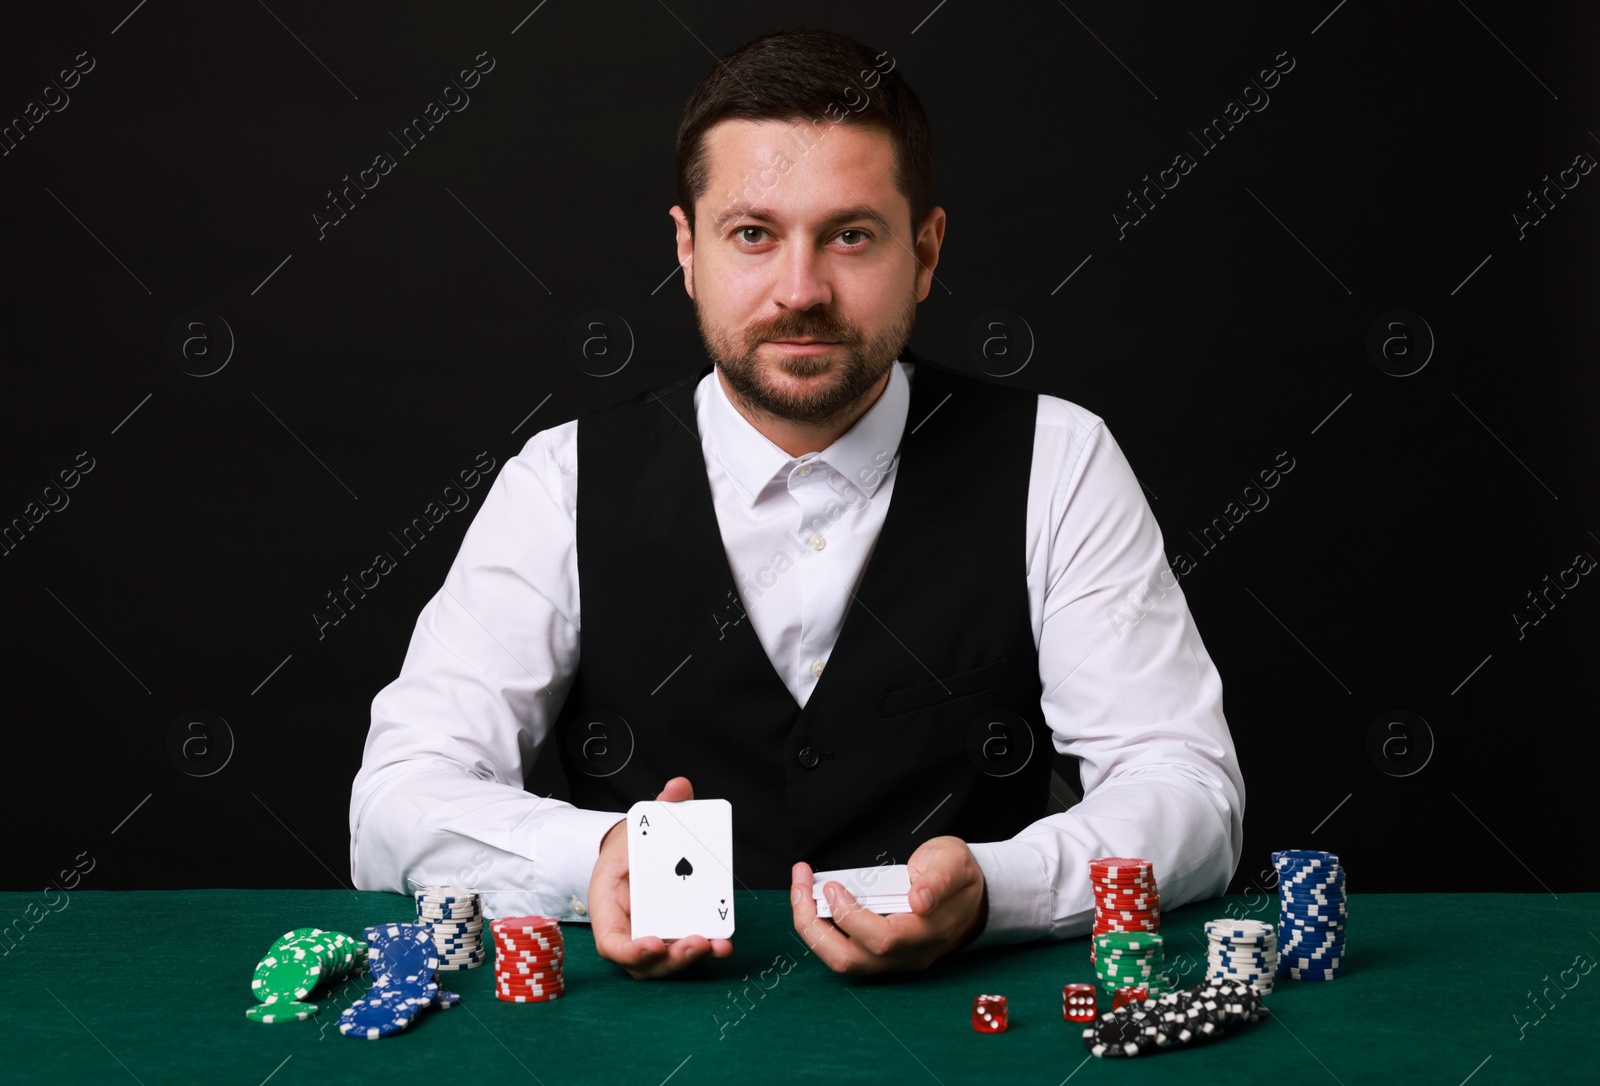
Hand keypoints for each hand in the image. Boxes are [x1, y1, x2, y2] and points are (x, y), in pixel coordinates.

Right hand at [588, 776, 734, 978]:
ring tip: (716, 946)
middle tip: (696, 942)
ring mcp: (648, 936)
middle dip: (671, 959)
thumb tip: (678, 787)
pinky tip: (723, 943)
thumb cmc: (630, 844)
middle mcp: (626, 928)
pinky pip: (682, 949)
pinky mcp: (670, 935)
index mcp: (607, 905)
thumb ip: (662, 808)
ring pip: (664, 963)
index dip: (631, 950)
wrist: (634, 851)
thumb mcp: (638, 824)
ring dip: (689, 960)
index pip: (610, 942)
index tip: (654, 943)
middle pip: (643, 962)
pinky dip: (703, 950)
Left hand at [791, 836, 987, 973]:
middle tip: (801, 886)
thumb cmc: (960, 877)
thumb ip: (939, 880)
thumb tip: (919, 900)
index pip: (882, 939)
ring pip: (842, 961)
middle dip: (814, 926)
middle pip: (850, 960)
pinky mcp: (883, 955)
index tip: (832, 886)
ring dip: (812, 929)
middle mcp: (909, 954)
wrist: (971, 896)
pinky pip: (844, 951)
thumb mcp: (954, 864)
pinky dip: (822, 930)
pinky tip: (813, 902)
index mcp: (928, 932)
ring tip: (801, 891)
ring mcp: (895, 959)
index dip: (850, 917)